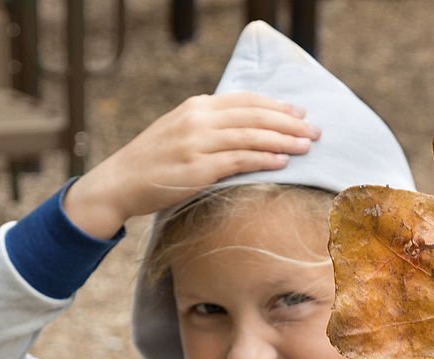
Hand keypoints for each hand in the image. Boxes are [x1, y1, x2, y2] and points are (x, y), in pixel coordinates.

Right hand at [63, 92, 320, 237]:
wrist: (120, 182)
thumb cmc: (154, 162)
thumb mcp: (180, 131)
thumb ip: (210, 126)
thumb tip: (246, 129)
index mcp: (197, 106)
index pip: (246, 101)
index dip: (277, 106)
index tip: (300, 113)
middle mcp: (198, 119)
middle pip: (255, 116)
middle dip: (289, 123)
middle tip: (314, 131)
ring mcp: (197, 143)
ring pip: (251, 136)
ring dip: (283, 140)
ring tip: (306, 146)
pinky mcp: (197, 168)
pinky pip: (239, 160)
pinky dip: (263, 159)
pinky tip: (282, 161)